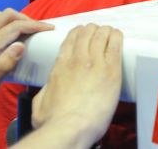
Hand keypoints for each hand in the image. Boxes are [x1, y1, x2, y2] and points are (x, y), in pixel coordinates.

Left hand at [0, 8, 53, 117]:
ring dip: (14, 19)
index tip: (49, 29)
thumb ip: (6, 63)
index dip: (34, 25)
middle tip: (39, 30)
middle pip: (6, 15)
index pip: (14, 27)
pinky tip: (12, 35)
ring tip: (26, 30)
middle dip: (26, 19)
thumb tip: (21, 45)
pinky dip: (6, 23)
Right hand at [30, 25, 122, 146]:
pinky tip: (118, 36)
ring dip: (106, 31)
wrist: (71, 127)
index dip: (79, 32)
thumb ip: (45, 89)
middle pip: (87, 32)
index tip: (83, 34)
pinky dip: (117, 36)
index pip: (71, 38)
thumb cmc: (55, 120)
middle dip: (93, 30)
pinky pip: (115, 44)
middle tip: (98, 34)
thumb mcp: (40, 102)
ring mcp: (95, 62)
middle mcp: (78, 59)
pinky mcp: (111, 69)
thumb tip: (48, 87)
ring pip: (102, 34)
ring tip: (109, 33)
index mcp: (61, 65)